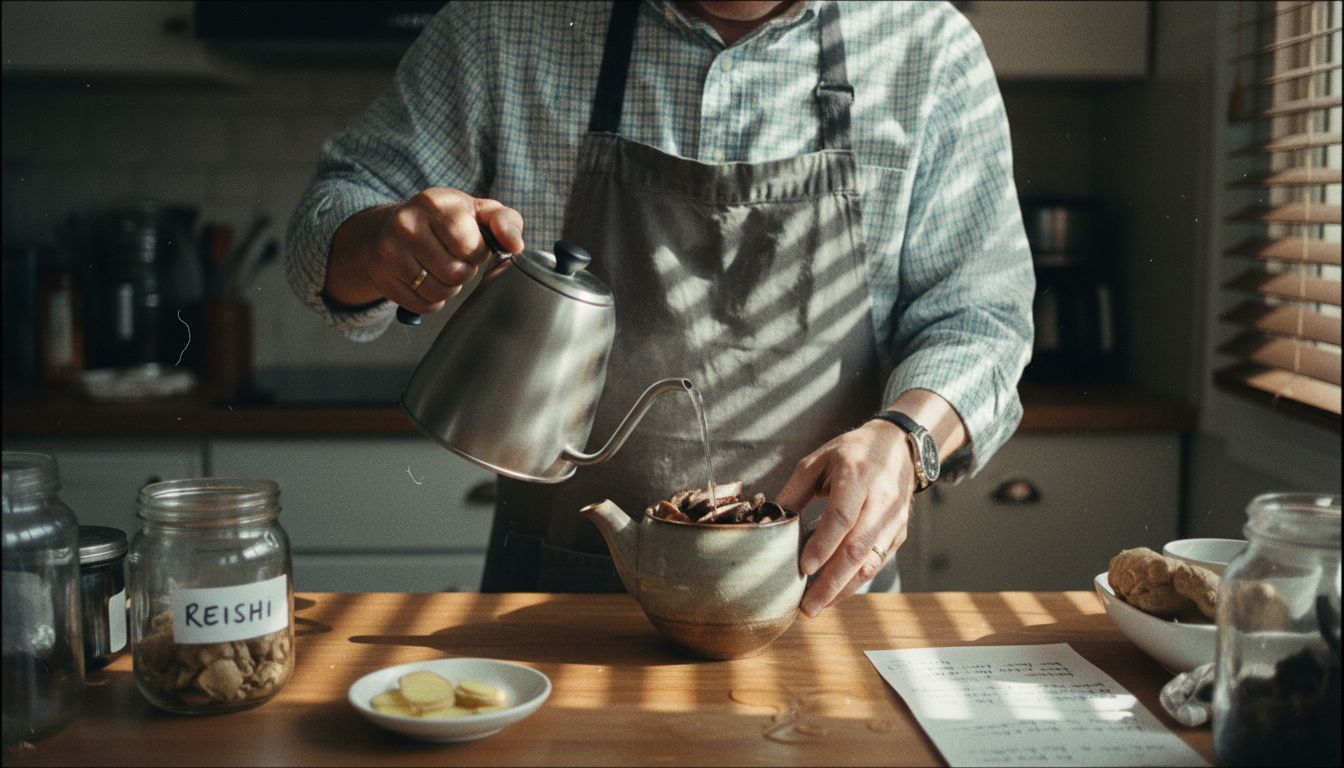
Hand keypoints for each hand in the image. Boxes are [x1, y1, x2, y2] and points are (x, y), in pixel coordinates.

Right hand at [325, 187, 524, 312]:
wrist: (393, 227)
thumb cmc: (447, 220)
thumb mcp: (478, 211)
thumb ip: (506, 221)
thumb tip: (516, 245)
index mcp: (435, 202)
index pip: (470, 246)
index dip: (478, 252)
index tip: (470, 243)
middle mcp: (406, 223)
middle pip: (455, 272)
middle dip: (464, 271)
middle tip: (455, 258)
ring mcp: (389, 251)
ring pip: (439, 292)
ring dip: (449, 287)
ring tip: (441, 269)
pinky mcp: (381, 276)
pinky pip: (422, 305)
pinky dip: (432, 301)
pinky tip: (427, 281)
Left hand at [776, 419, 913, 617]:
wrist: (897, 445)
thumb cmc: (849, 453)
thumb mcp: (816, 461)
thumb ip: (794, 492)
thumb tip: (769, 522)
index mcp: (856, 476)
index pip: (841, 516)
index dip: (823, 544)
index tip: (803, 568)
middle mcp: (881, 500)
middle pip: (857, 548)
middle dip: (832, 582)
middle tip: (808, 607)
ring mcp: (893, 519)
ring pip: (870, 562)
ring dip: (844, 589)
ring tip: (817, 606)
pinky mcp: (899, 533)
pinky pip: (877, 564)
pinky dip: (855, 581)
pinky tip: (835, 593)